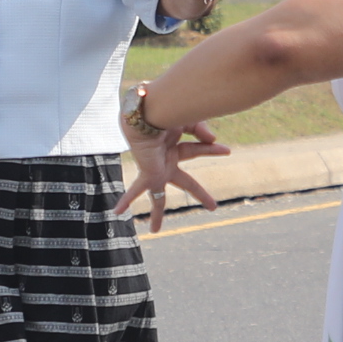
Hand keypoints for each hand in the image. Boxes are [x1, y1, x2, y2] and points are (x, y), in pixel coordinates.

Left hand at [114, 114, 220, 231]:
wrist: (148, 111)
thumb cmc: (168, 111)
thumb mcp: (190, 121)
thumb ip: (202, 131)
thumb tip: (213, 140)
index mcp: (174, 146)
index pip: (198, 150)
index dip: (213, 150)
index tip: (226, 151)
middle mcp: (164, 160)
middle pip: (185, 182)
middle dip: (199, 193)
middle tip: (213, 207)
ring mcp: (156, 169)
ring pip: (157, 196)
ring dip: (156, 212)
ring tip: (155, 230)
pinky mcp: (148, 173)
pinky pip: (136, 189)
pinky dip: (126, 200)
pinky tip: (116, 212)